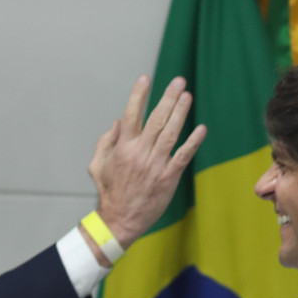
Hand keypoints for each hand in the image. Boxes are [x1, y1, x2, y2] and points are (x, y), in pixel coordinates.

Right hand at [89, 75, 206, 246]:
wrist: (120, 220)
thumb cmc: (109, 192)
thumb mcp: (97, 165)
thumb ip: (105, 141)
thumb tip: (117, 122)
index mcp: (123, 147)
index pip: (132, 114)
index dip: (139, 95)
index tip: (146, 78)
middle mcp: (140, 153)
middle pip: (156, 119)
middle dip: (168, 98)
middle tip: (178, 81)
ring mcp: (155, 165)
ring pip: (171, 133)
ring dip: (181, 113)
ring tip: (187, 96)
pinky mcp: (168, 178)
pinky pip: (183, 155)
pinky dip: (193, 141)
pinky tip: (201, 128)